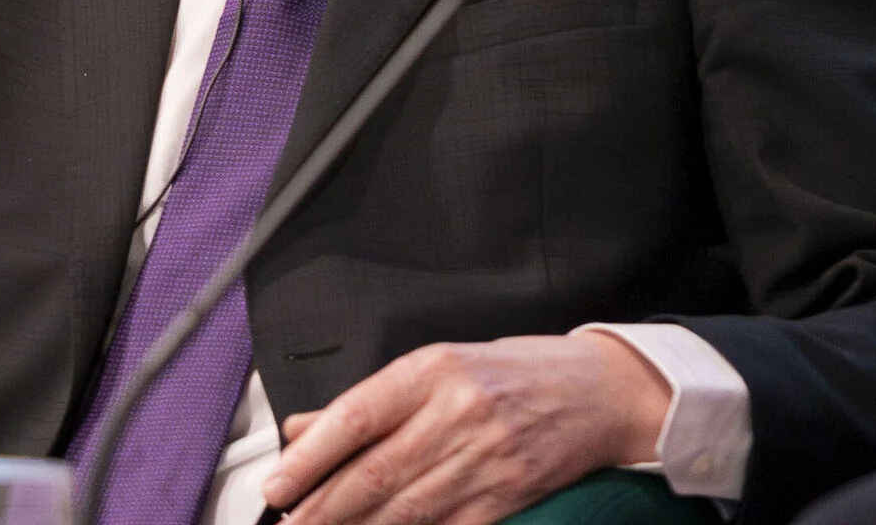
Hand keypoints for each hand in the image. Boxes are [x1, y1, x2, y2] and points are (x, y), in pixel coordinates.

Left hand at [259, 334, 670, 524]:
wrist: (597, 392)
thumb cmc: (512, 372)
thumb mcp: (437, 365)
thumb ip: (370, 401)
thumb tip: (305, 429)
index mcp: (433, 370)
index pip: (357, 416)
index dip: (311, 457)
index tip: (278, 485)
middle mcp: (458, 413)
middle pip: (376, 471)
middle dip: (324, 506)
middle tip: (289, 524)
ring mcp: (485, 459)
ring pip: (406, 508)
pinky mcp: (508, 498)